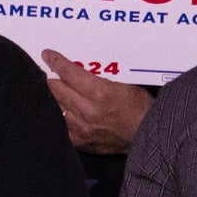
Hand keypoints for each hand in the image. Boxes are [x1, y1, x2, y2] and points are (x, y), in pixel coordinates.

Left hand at [39, 51, 154, 154]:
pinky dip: (62, 116)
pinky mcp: (82, 142)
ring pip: (57, 108)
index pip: (69, 73)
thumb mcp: (126, 83)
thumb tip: (85, 67)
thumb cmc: (141, 108)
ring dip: (56, 97)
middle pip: (58, 90)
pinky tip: (63, 111)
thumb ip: (103, 77)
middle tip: (50, 71)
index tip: (48, 55)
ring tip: (55, 90)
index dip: (56, 62)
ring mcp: (82, 128)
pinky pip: (63, 126)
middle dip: (52, 78)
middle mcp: (88, 110)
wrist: (148, 135)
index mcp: (100, 92)